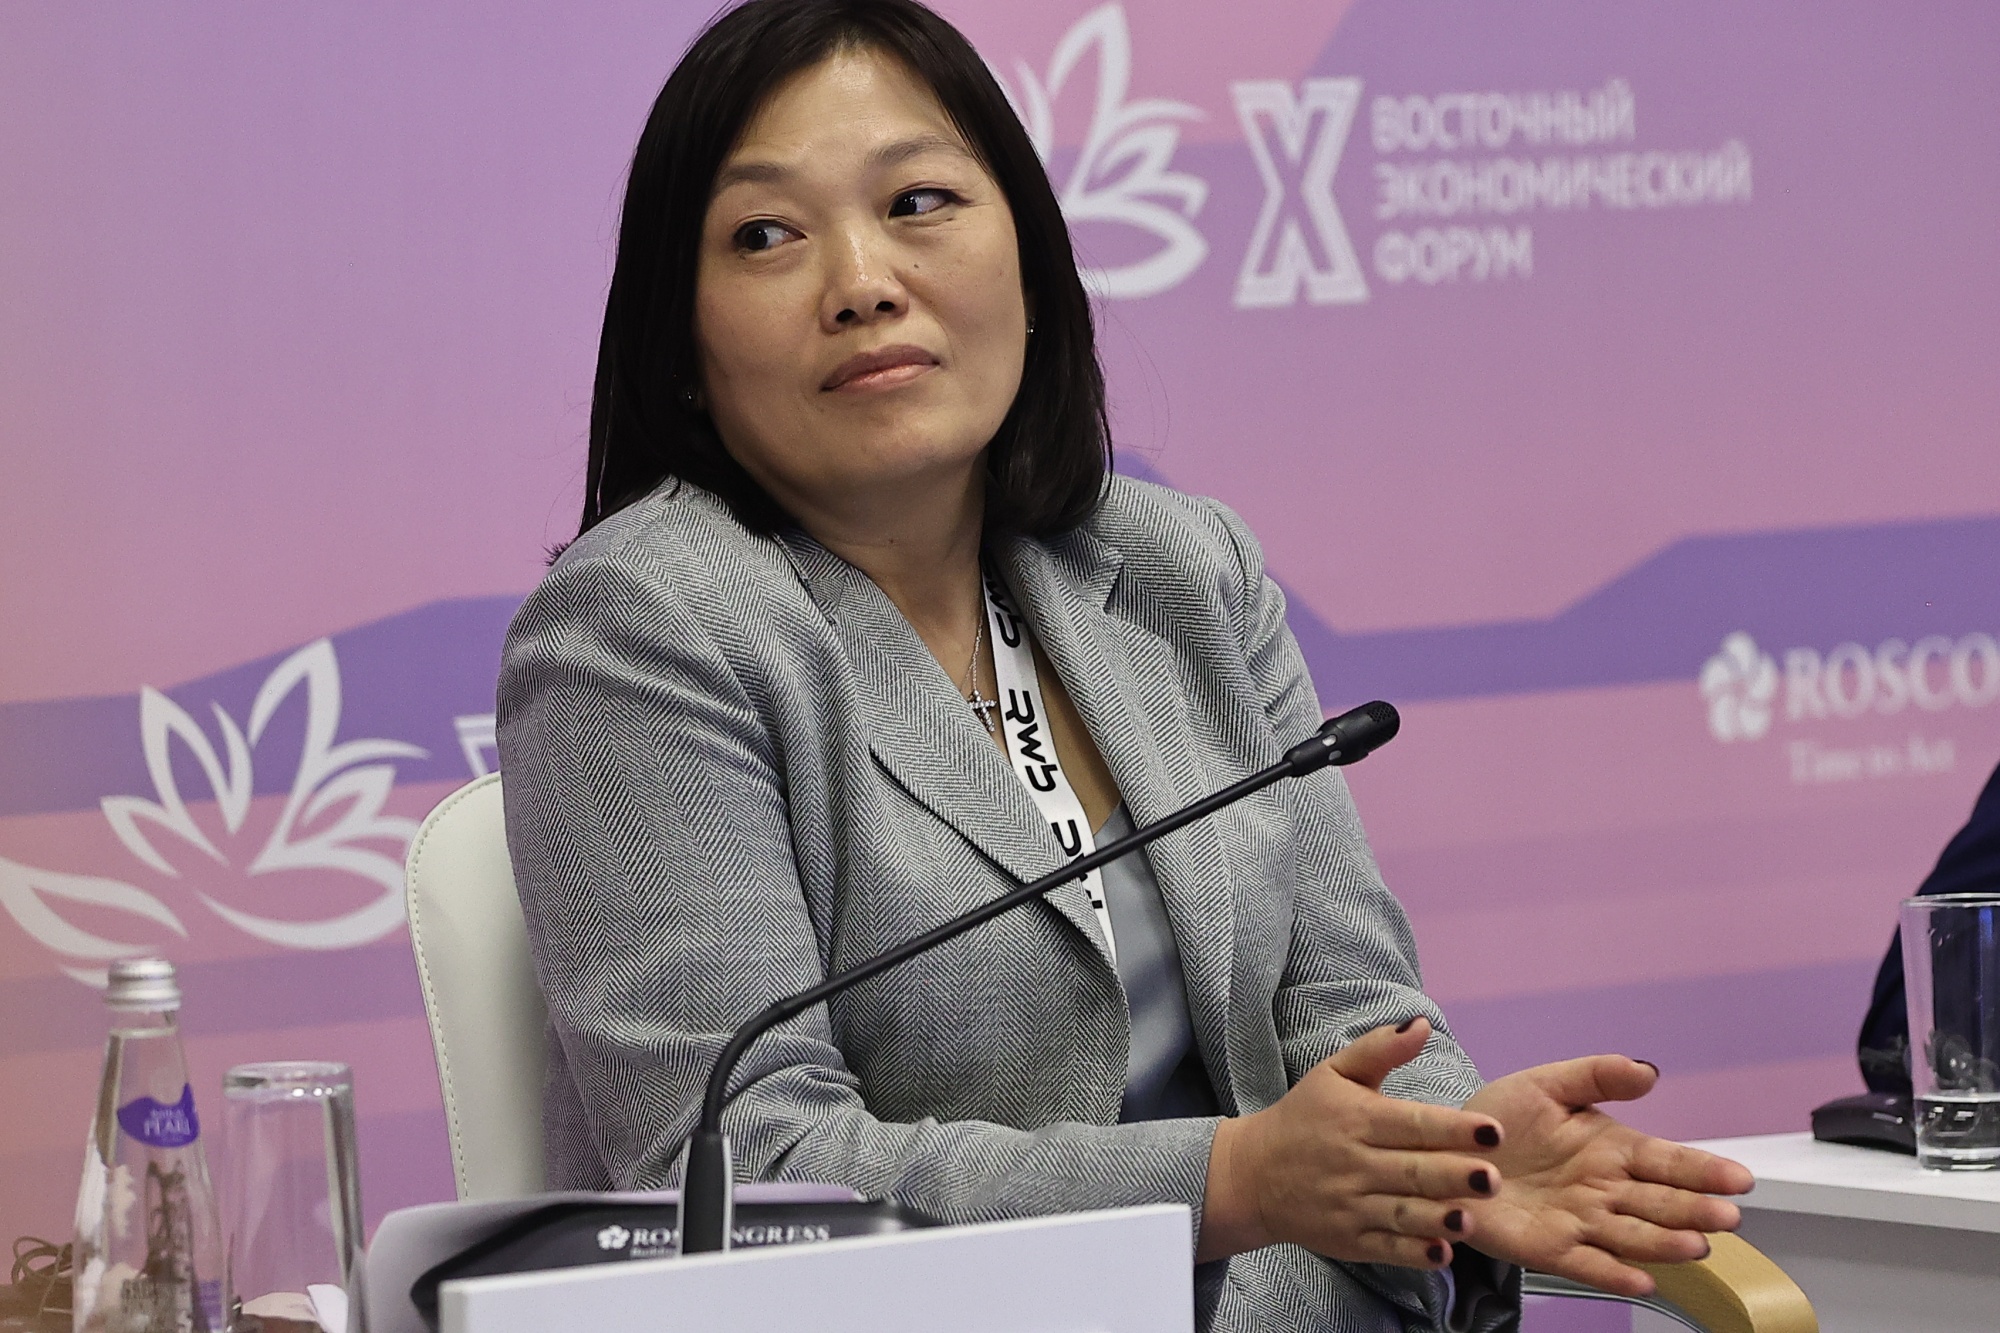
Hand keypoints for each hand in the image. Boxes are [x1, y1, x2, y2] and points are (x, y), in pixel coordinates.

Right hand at [1200, 1019, 1504, 1268]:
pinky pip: (1385, 1248)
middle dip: (1453, 1176)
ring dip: (1437, 1218)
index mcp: (1357, 1119)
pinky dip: (1412, 1253)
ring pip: (1401, 1214)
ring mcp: (1350, 1205)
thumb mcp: (1334, 1073)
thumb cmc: (1304, 1117)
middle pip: (1411, 1172)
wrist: (1253, 1174)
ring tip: (1471, 1219)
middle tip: (1493, 1179)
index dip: (1452, 1128)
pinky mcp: (1348, 1240)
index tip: (1492, 1131)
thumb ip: (1380, 1049)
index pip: (1411, 1123)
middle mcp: (1354, 1163)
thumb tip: (1423, 1024)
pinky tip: (1441, 1254)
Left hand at [1460, 1057, 1754, 1296]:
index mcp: (1612, 1149)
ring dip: (1664, 1244)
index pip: (1667, 1161)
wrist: (1447, 1149)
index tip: (1739, 1178)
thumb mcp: (1547, 1084)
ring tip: (1694, 1246)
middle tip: (1726, 1216)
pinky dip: (1615, 1274)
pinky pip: (1588, 1265)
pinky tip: (1642, 1280)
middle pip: (1660, 1202)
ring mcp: (1581, 1222)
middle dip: (1694, 1210)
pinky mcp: (1550, 1249)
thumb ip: (1597, 1075)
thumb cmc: (1502, 1119)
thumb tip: (1649, 1071)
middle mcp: (1606, 1190)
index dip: (1703, 1170)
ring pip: (1632, 1236)